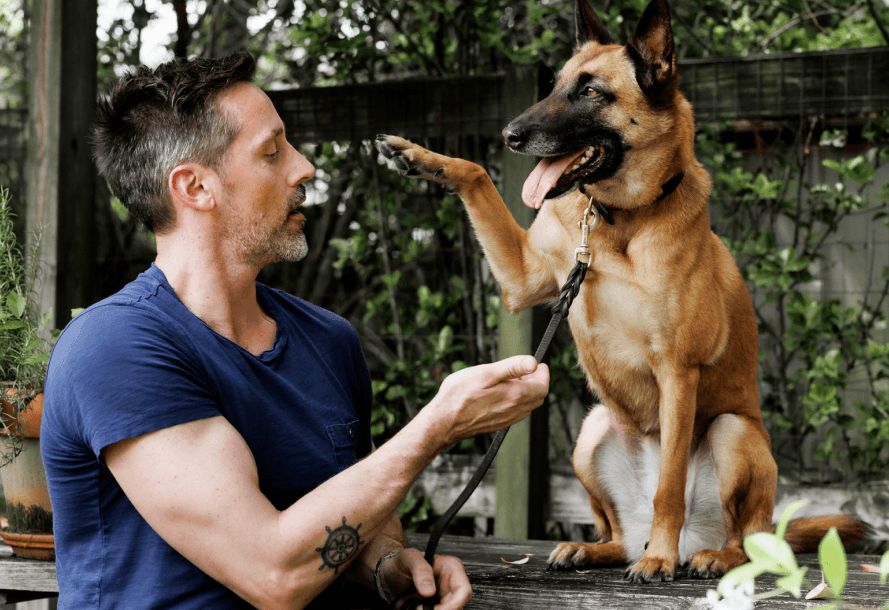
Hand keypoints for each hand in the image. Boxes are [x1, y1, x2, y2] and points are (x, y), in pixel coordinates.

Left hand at [380, 548, 470, 609]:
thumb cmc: (400, 562)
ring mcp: (443, 599)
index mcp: (452, 569)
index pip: (463, 591)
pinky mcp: (435, 608)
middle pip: (455, 607)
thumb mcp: (408, 559)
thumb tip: (429, 592)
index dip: (454, 605)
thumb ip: (420, 570)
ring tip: (412, 603)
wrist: (388, 573)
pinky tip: (412, 606)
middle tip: (418, 608)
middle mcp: (450, 585)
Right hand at [430, 355, 548, 443]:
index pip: (542, 387)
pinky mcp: (499, 424)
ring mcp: (507, 420)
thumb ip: (512, 367)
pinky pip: (518, 412)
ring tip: (514, 379)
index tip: (540, 364)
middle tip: (527, 370)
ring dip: (528, 391)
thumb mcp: (486, 373)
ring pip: (528, 405)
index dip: (544, 374)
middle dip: (537, 382)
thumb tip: (533, 362)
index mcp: (514, 396)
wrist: (444, 421)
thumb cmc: (460, 395)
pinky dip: (518, 401)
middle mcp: (514, 410)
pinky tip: (503, 393)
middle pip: (538, 397)